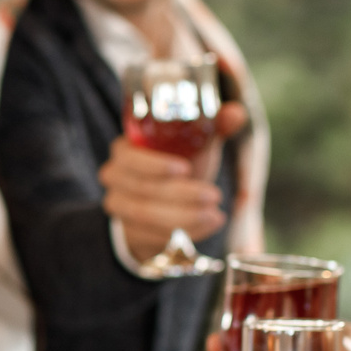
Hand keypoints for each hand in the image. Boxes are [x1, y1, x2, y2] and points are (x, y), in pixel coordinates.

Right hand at [100, 100, 244, 259]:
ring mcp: (118, 206)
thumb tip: (235, 113)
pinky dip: (183, 233)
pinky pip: (153, 237)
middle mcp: (114, 177)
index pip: (130, 158)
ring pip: (147, 216)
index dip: (155, 165)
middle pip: (143, 190)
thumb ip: (215, 127)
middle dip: (181, 195)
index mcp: (124, 150)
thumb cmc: (181, 163)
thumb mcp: (196, 144)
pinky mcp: (128, 232)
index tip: (185, 169)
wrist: (166, 199)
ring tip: (215, 215)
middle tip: (214, 196)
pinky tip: (207, 227)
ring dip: (184, 217)